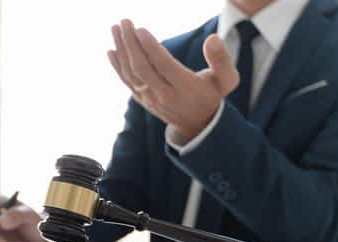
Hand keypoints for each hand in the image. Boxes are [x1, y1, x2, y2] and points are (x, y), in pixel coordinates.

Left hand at [107, 19, 239, 140]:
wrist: (197, 123)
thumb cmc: (212, 94)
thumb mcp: (227, 79)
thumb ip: (222, 60)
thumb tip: (213, 39)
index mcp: (185, 87)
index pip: (163, 66)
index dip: (151, 48)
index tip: (140, 29)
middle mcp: (164, 94)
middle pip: (142, 68)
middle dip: (131, 44)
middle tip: (125, 21)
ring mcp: (150, 98)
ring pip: (131, 74)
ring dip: (122, 50)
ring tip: (116, 28)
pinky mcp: (142, 99)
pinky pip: (127, 82)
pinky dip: (117, 66)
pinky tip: (111, 50)